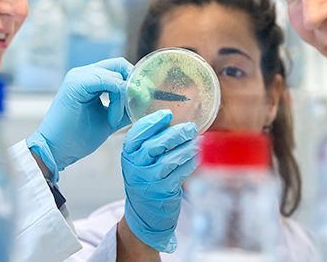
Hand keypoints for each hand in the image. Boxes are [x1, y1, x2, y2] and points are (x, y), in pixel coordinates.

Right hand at [26, 58, 132, 181]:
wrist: (56, 150)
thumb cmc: (78, 138)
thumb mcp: (109, 120)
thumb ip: (125, 109)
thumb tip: (144, 102)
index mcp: (88, 78)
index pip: (118, 67)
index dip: (134, 81)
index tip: (144, 101)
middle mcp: (83, 73)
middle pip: (119, 65)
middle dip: (134, 84)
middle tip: (139, 105)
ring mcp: (78, 76)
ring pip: (116, 76)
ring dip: (124, 98)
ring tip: (115, 121)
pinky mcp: (77, 83)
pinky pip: (109, 83)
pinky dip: (117, 101)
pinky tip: (111, 119)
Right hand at [121, 109, 198, 252]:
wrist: (144, 212)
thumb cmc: (145, 179)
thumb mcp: (139, 160)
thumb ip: (150, 142)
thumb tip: (171, 120)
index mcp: (128, 154)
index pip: (137, 134)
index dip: (153, 122)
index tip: (168, 114)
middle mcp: (135, 167)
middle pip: (154, 146)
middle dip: (175, 134)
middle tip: (190, 128)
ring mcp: (148, 181)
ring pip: (169, 160)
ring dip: (186, 148)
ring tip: (198, 141)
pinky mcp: (162, 192)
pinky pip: (179, 174)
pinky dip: (190, 163)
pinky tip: (197, 156)